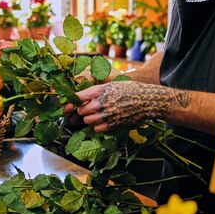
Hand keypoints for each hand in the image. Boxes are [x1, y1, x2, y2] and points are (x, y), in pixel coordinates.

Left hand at [64, 82, 179, 132]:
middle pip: (80, 111)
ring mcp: (106, 116)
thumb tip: (80, 98)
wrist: (147, 101)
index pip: (77, 98)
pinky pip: (97, 129)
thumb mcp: (112, 85)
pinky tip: (107, 120)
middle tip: (91, 109)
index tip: (67, 106)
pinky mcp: (112, 125)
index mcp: (99, 91)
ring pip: (88, 121)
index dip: (70, 103)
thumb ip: (96, 91)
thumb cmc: (130, 90)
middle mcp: (100, 103)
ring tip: (101, 114)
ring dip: (91, 119)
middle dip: (83, 111)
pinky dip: (99, 126)